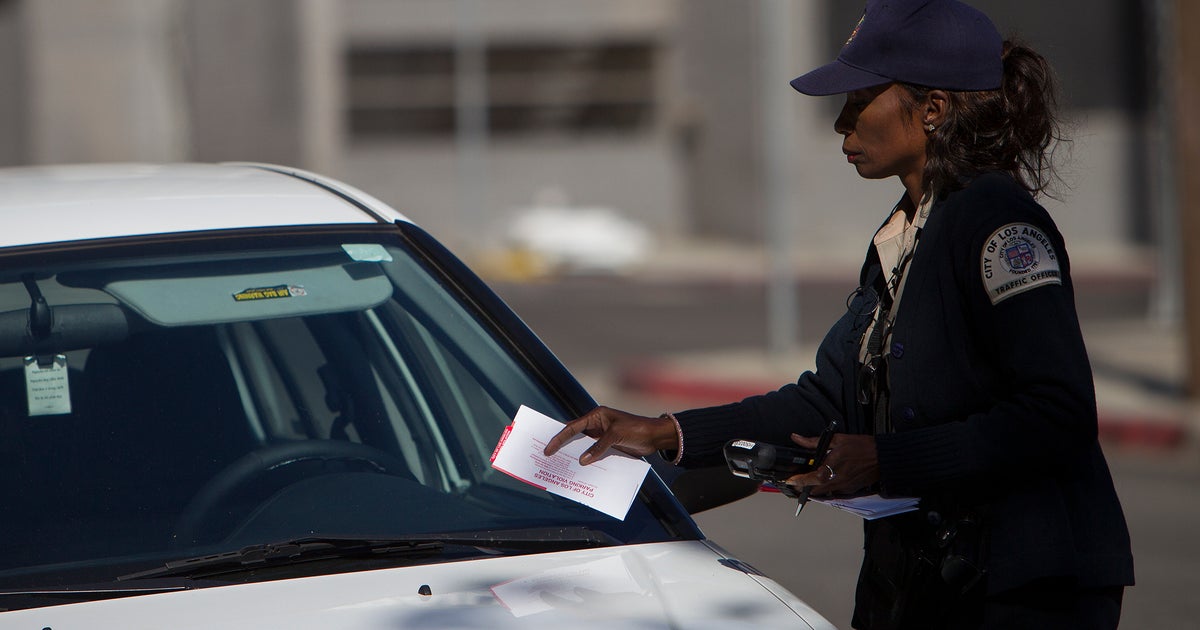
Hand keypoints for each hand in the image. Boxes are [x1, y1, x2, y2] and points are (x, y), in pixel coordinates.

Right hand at [543, 406, 677, 464]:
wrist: (655, 436)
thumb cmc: (637, 429)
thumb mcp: (616, 435)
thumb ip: (598, 447)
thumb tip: (583, 461)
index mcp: (596, 416)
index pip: (573, 427)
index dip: (559, 438)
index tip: (548, 449)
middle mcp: (597, 425)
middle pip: (575, 436)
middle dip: (563, 446)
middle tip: (548, 457)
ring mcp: (602, 436)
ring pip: (583, 446)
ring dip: (574, 455)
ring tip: (561, 466)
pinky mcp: (608, 446)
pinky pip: (594, 453)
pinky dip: (587, 461)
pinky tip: (581, 470)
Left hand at [784, 432, 878, 495]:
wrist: (883, 457)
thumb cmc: (862, 447)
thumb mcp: (836, 440)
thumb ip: (814, 442)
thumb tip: (797, 438)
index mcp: (831, 469)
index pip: (809, 480)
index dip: (797, 482)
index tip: (789, 481)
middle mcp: (836, 482)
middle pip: (814, 491)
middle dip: (804, 487)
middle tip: (797, 481)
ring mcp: (844, 487)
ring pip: (824, 492)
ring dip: (815, 488)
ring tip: (809, 480)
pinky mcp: (850, 489)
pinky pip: (834, 491)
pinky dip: (828, 486)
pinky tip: (827, 478)